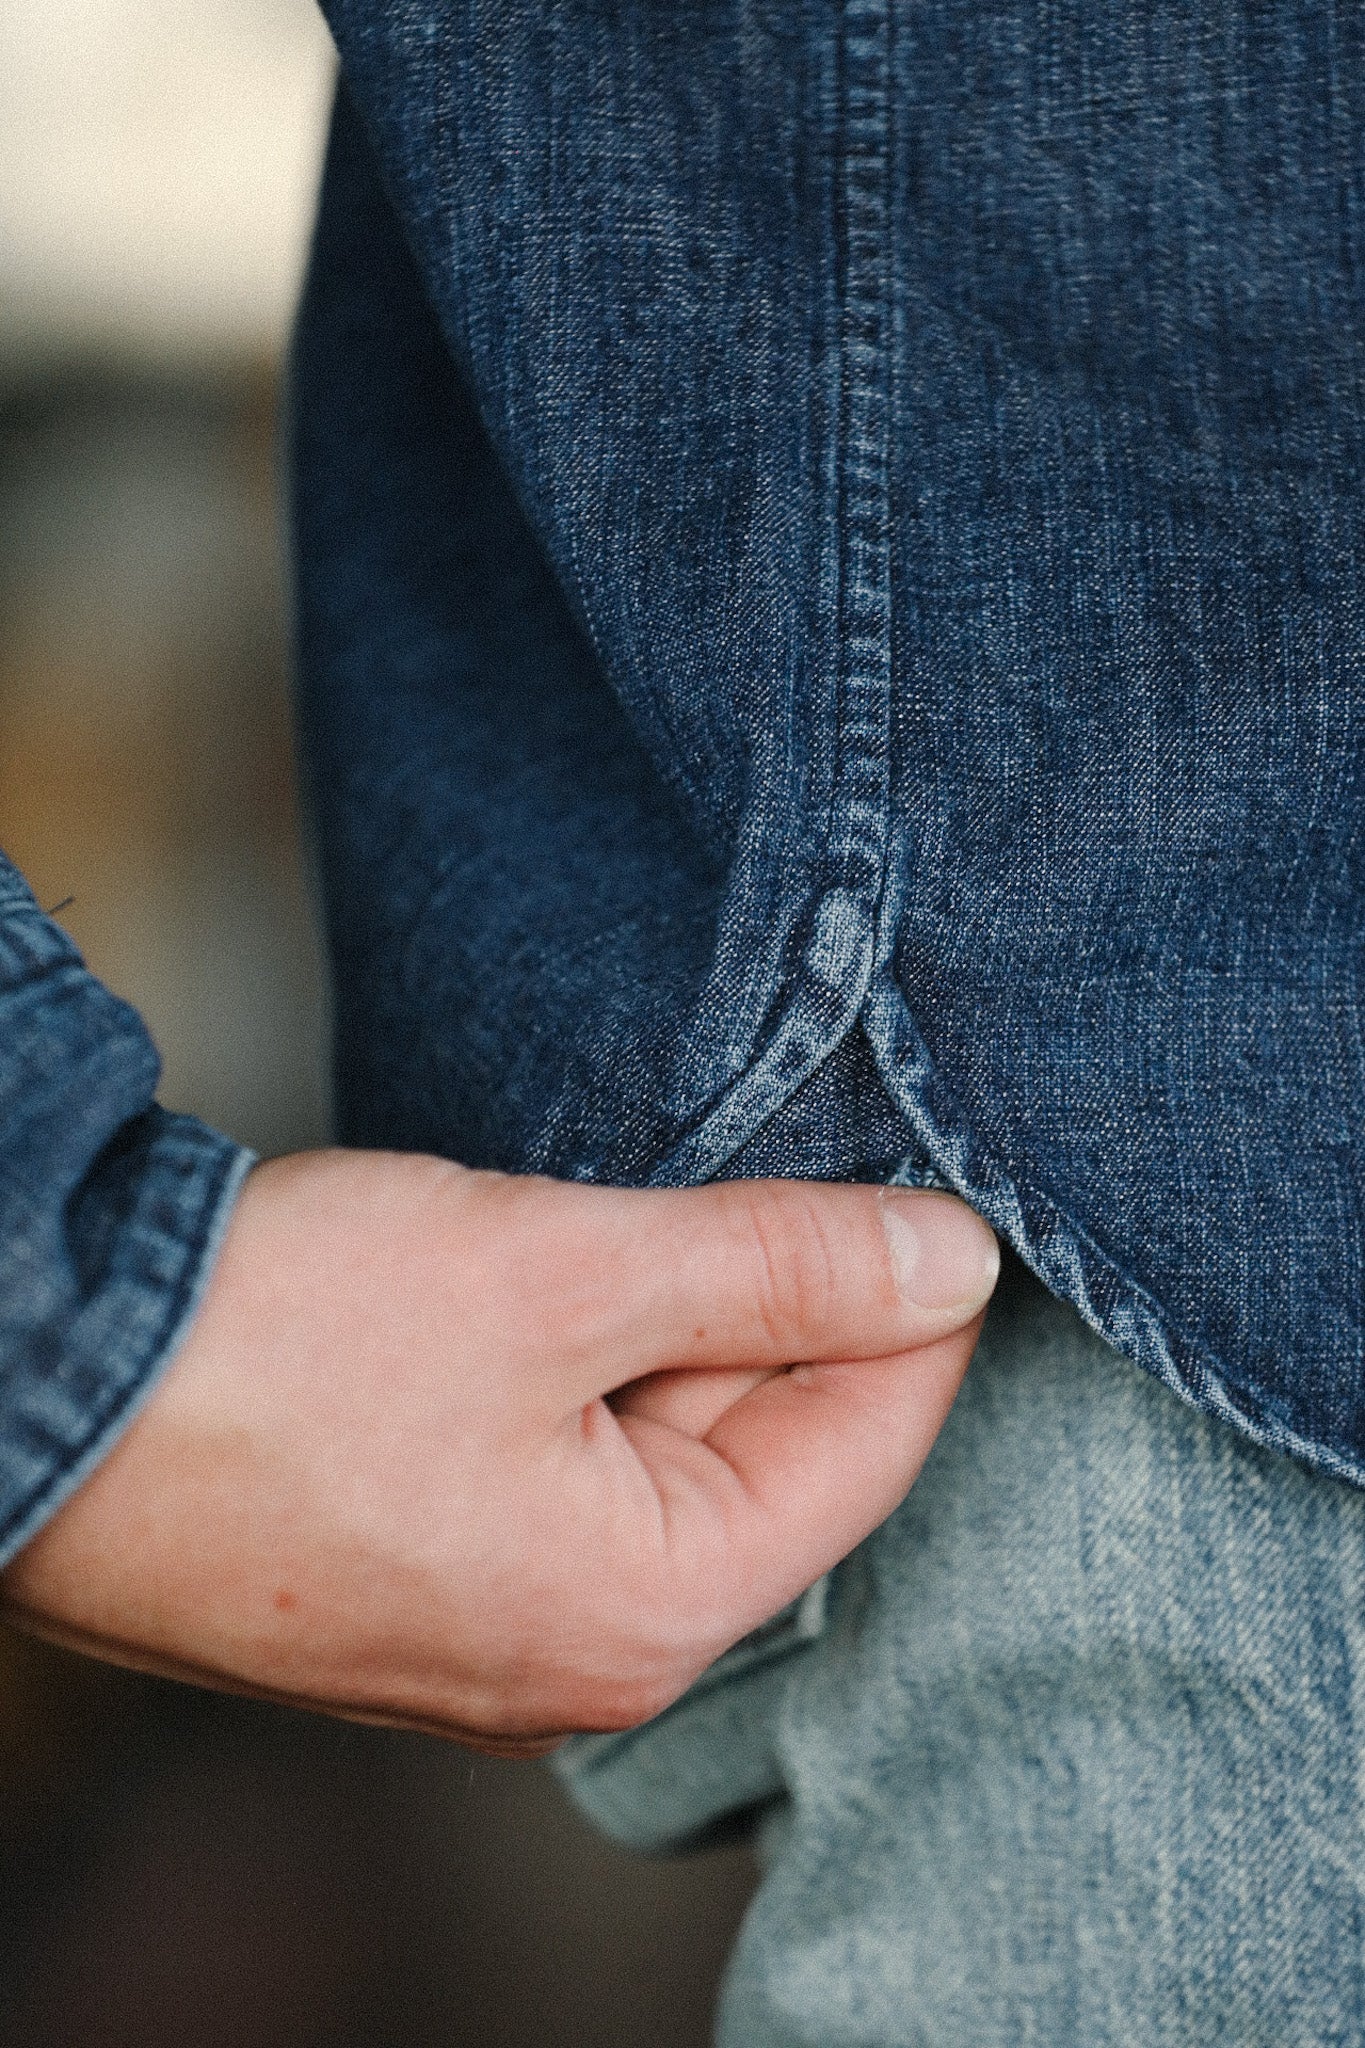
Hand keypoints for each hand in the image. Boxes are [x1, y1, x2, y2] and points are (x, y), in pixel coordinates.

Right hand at [0, 1151, 997, 1753]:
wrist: (44, 1389)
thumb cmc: (278, 1352)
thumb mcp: (563, 1274)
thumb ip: (776, 1266)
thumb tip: (954, 1264)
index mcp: (652, 1613)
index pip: (872, 1446)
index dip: (912, 1300)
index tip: (921, 1183)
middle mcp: (589, 1653)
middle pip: (769, 1448)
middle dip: (765, 1302)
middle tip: (712, 1174)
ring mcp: (504, 1621)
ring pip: (665, 1443)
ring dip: (665, 1320)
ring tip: (591, 1227)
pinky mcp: (434, 1569)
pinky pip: (573, 1458)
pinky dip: (585, 1358)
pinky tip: (532, 1281)